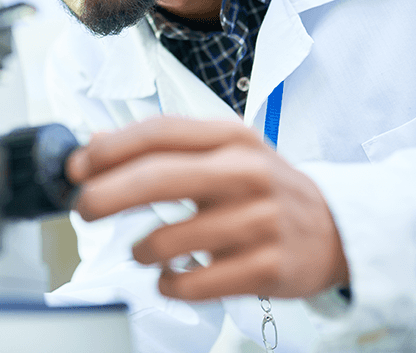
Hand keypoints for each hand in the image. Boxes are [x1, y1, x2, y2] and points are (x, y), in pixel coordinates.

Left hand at [66, 116, 348, 300]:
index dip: (110, 149)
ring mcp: (259, 221)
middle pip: (158, 178)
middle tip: (83, 209)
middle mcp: (246, 173)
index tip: (77, 167)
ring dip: (141, 249)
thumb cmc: (265, 188)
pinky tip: (169, 277)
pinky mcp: (267, 267)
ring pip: (171, 239)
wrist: (337, 229)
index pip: (159, 133)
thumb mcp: (225, 152)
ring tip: (143, 250)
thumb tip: (96, 143)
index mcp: (231, 138)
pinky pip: (195, 282)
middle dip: (106, 195)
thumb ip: (165, 146)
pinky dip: (169, 283)